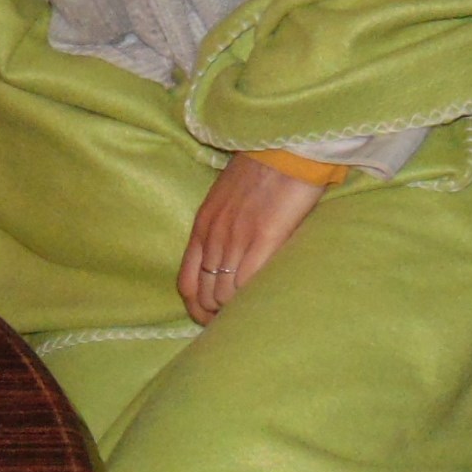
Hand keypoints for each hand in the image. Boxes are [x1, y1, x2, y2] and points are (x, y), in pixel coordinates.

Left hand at [177, 156, 328, 323]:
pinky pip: (247, 284)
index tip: (212, 318)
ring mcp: (236, 239)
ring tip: (250, 316)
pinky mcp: (264, 239)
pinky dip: (252, 300)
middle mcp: (213, 237)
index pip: (187, 284)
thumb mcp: (226, 198)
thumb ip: (221, 227)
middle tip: (235, 323)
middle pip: (204, 296)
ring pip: (224, 296)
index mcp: (202, 228)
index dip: (197, 308)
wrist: (284, 147)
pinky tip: (264, 304)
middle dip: (217, 316)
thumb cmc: (262, 170)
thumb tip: (226, 256)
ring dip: (235, 312)